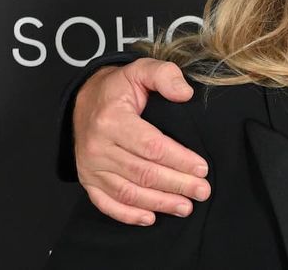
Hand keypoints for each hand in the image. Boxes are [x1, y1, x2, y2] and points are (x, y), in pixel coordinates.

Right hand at [72, 59, 211, 224]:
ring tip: (186, 206)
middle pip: (143, 172)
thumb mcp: (141, 69)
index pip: (151, 146)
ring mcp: (90, 166)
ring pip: (128, 192)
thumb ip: (165, 75)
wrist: (85, 99)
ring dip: (159, 202)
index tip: (202, 168)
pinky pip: (106, 203)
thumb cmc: (119, 87)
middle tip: (203, 191)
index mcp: (112, 120)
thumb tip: (186, 94)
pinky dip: (128, 214)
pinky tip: (150, 218)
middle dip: (177, 184)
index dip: (179, 160)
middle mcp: (98, 146)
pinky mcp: (87, 179)